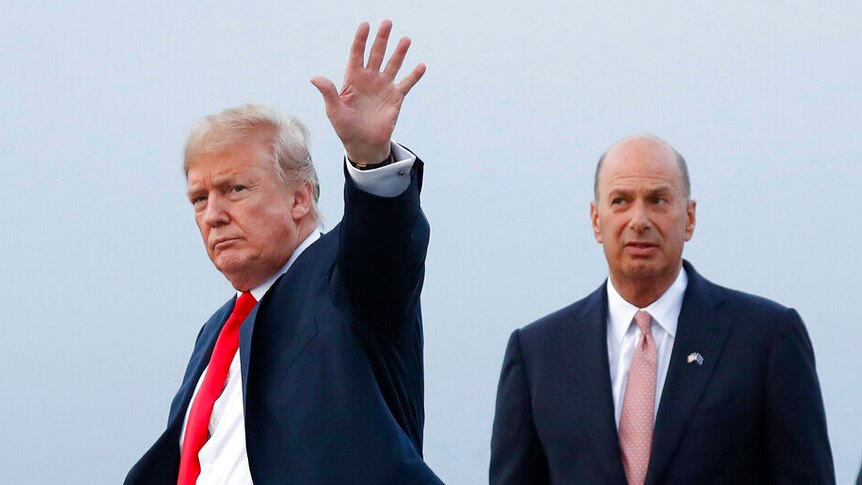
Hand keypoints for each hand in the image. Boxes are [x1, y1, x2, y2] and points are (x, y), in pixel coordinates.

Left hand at [311, 20, 424, 165]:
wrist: (363, 144)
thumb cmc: (345, 127)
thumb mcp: (334, 110)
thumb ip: (328, 92)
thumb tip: (314, 77)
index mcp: (352, 79)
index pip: (356, 54)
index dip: (360, 40)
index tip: (365, 25)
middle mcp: (369, 79)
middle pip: (376, 54)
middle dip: (381, 39)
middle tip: (387, 23)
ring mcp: (383, 87)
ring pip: (392, 65)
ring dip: (399, 52)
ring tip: (405, 39)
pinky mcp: (396, 98)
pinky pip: (406, 84)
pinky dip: (414, 75)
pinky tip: (421, 66)